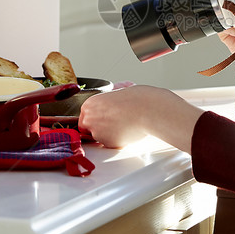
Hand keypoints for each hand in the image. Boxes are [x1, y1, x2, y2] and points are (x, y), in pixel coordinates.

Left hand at [79, 85, 202, 151]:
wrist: (149, 110)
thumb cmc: (138, 99)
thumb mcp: (122, 89)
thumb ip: (113, 93)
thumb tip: (116, 90)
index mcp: (90, 104)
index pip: (84, 116)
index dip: (94, 118)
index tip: (103, 117)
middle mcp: (90, 120)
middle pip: (88, 128)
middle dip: (98, 127)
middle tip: (113, 122)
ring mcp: (99, 134)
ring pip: (100, 137)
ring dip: (109, 133)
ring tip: (124, 124)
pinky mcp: (110, 144)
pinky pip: (111, 144)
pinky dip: (117, 140)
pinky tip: (127, 131)